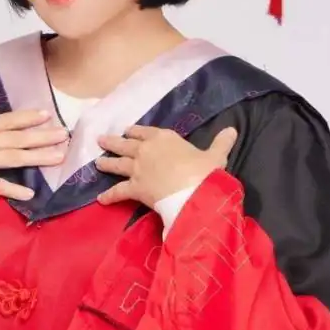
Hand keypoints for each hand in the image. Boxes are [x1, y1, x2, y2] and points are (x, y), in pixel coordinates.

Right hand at [0, 109, 67, 200]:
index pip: (4, 121)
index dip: (27, 118)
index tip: (47, 115)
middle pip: (15, 138)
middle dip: (41, 136)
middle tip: (64, 135)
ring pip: (12, 157)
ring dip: (37, 157)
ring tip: (58, 156)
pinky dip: (13, 189)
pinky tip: (30, 193)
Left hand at [95, 125, 238, 207]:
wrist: (193, 191)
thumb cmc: (204, 171)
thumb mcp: (216, 155)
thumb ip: (221, 143)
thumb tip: (233, 130)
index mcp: (165, 138)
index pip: (145, 132)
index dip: (136, 131)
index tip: (128, 131)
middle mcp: (146, 150)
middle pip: (125, 144)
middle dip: (113, 142)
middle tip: (101, 140)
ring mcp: (138, 168)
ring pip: (117, 164)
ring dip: (106, 164)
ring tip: (97, 164)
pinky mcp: (135, 187)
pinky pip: (118, 191)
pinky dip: (109, 196)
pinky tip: (100, 199)